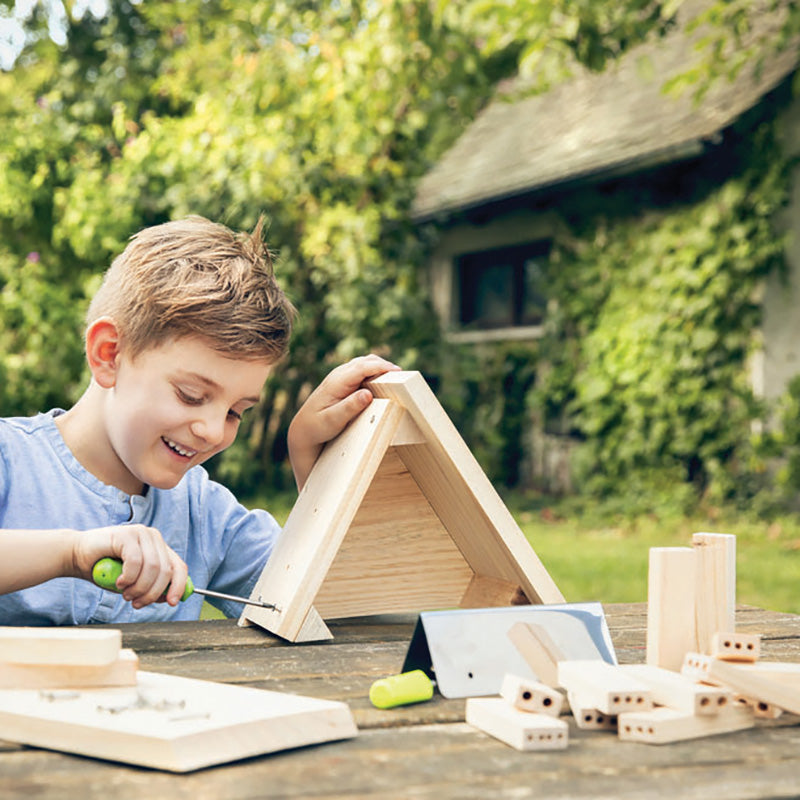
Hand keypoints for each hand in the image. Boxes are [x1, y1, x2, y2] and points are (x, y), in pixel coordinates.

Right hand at [71, 525, 188, 608]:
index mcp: (159, 547)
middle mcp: (153, 537)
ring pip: (153, 567)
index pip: (179, 567)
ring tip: (125, 594)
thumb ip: (151, 586)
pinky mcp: (126, 534)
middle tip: (136, 603)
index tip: (171, 603)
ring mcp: (141, 533)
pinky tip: (119, 582)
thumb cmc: (105, 570)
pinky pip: (135, 561)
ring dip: (139, 588)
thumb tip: (168, 597)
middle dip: (152, 593)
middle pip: (166, 570)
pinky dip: (129, 577)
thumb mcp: (133, 582)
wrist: (76, 555)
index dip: (179, 587)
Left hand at [288, 354, 400, 488]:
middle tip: (403, 376)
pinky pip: (363, 370)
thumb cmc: (317, 427)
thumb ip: (349, 407)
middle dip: (384, 365)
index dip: (381, 367)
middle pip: (366, 361)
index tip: (397, 371)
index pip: (362, 367)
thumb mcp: (332, 421)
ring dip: (380, 367)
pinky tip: (384, 382)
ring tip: (396, 378)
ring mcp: (341, 376)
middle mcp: (339, 375)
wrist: (304, 430)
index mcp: (337, 382)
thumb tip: (367, 394)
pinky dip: (375, 372)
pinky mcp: (344, 381)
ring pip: (365, 363)